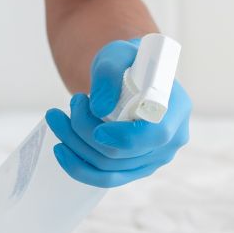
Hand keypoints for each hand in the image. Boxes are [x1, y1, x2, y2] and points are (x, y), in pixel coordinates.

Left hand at [43, 36, 193, 187]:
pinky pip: (107, 178)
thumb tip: (99, 107)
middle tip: (70, 102)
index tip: (96, 128)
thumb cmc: (127, 61)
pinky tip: (60, 150)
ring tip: (57, 117)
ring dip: (76, 145)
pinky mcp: (135, 167)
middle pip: (125, 153)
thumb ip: (109, 73)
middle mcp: (171, 139)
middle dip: (87, 132)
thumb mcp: (118, 54)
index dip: (125, 137)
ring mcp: (154, 158)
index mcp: (176, 109)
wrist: (128, 75)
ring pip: (110, 167)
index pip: (156, 134)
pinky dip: (80, 167)